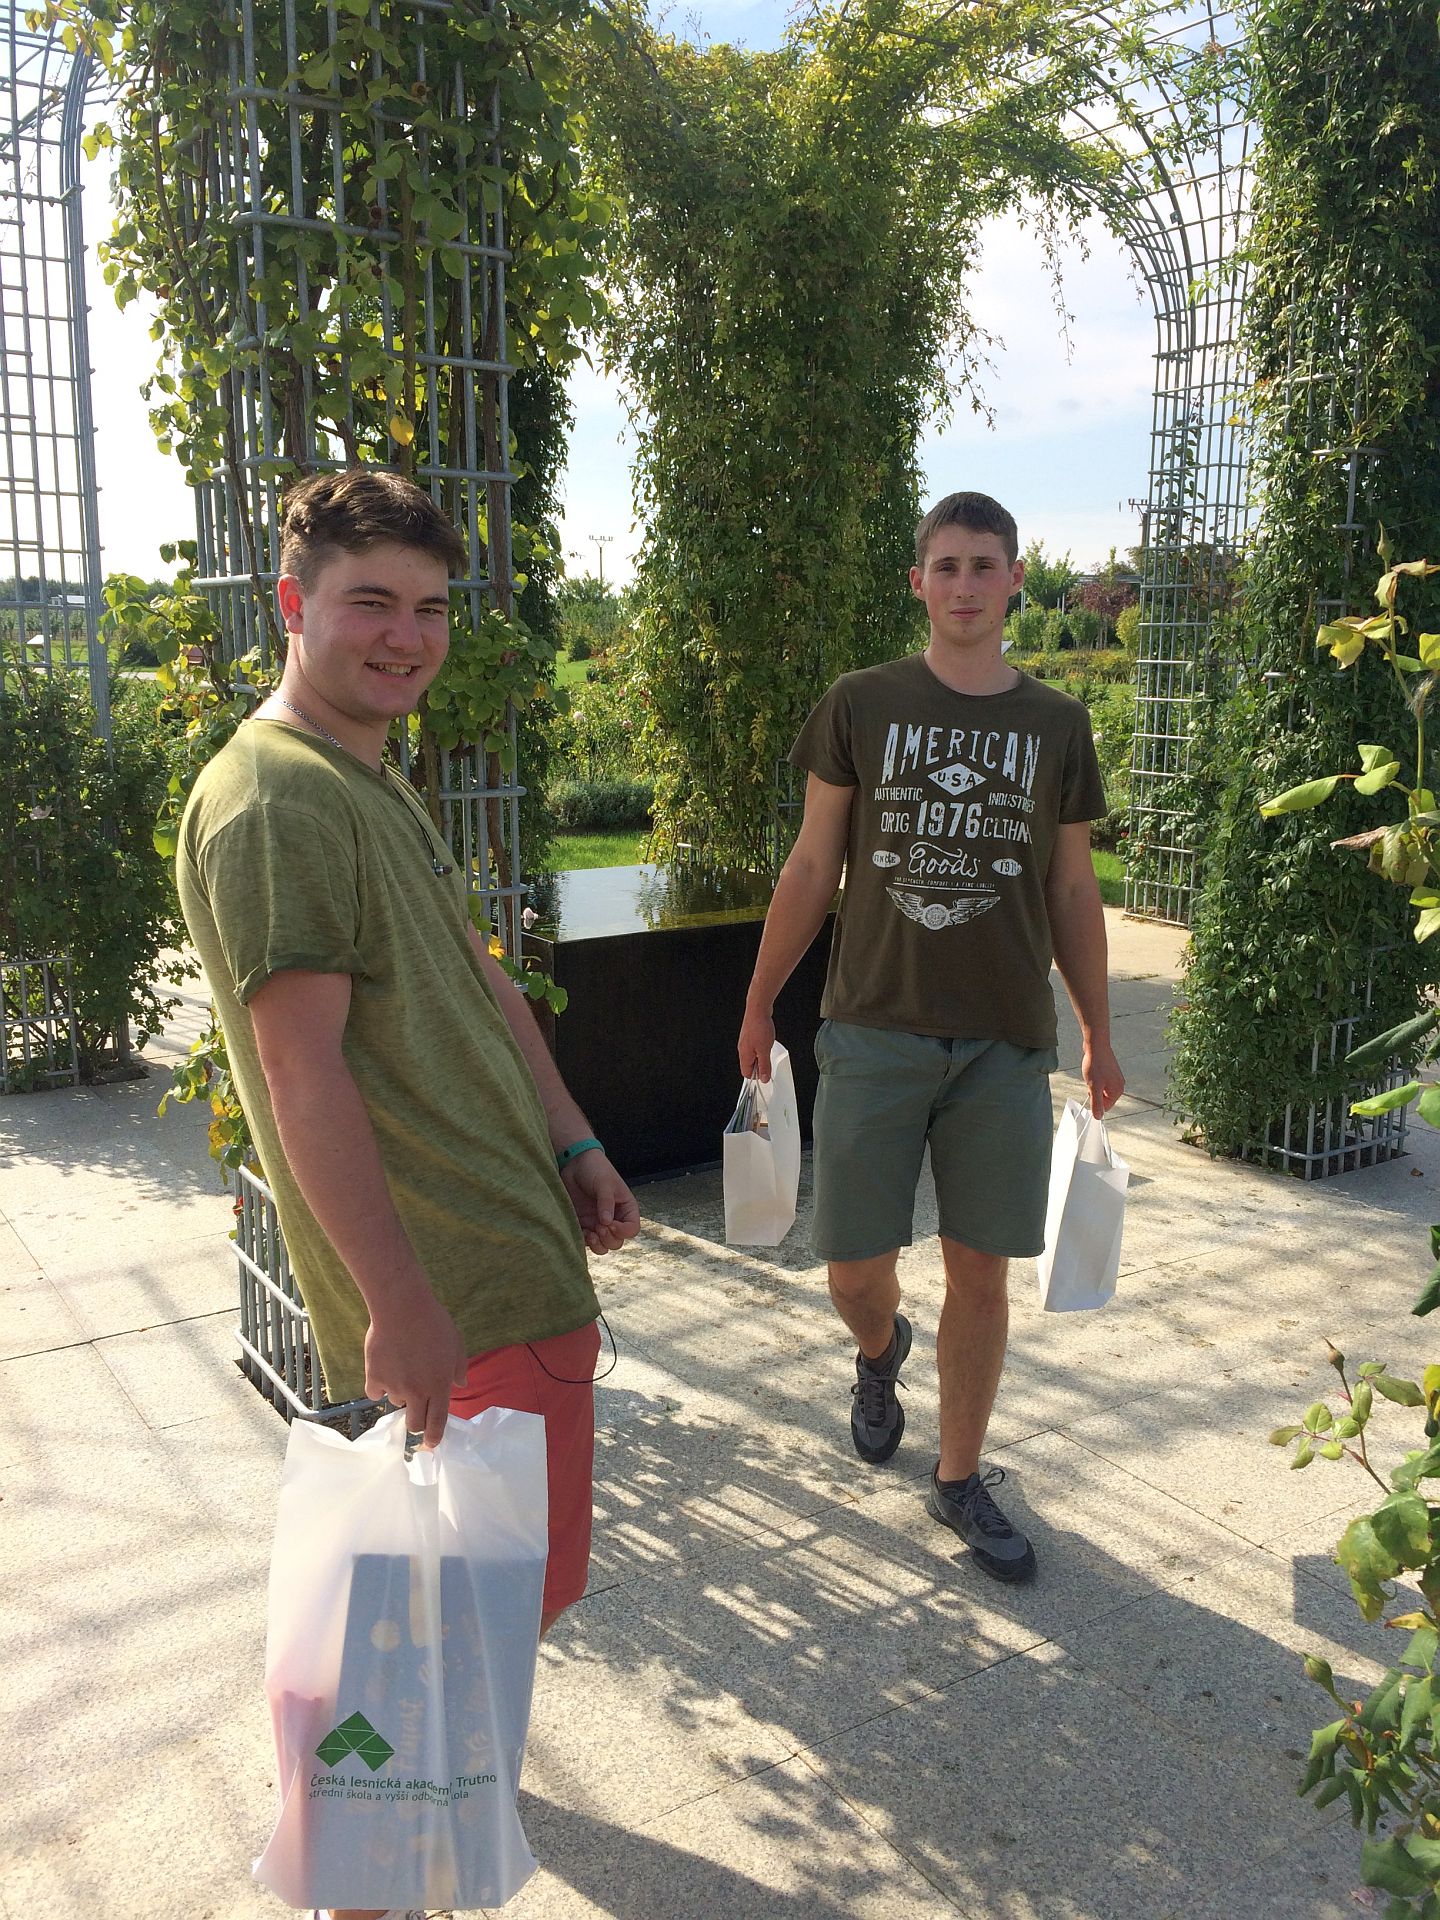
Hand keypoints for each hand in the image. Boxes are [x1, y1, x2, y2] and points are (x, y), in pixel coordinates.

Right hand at [363, 1276, 467, 1449]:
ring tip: (403, 1368)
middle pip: (414, 1423)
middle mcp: (417, 1392)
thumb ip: (459, 1368)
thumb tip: (461, 1384)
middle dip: (416, 1421)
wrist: (401, 1307)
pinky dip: (379, 1384)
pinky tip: (384, 1367)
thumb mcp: (456, 1343)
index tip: (431, 1444)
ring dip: (400, 1393)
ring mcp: (394, 1387)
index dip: (434, 1437)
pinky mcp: (374, 1378)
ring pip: (396, 1403)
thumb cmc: (433, 1323)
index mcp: (439, 1386)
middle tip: (416, 1408)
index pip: (437, 1422)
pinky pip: (375, 1392)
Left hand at [561, 1149, 640, 1255]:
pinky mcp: (583, 1224)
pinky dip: (585, 1241)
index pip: (632, 1229)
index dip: (623, 1231)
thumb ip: (606, 1202)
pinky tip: (582, 1232)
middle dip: (609, 1238)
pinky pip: (587, 1241)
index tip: (610, 1223)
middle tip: (599, 1227)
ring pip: (604, 1246)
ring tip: (590, 1234)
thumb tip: (606, 1223)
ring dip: (599, 1245)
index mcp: (626, 1208)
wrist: (573, 1163)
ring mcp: (598, 1223)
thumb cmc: (594, 1168)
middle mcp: (614, 1218)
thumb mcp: (604, 1183)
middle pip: (618, 1241)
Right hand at [737, 1006, 774, 1082]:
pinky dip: (761, 1048)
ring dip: (761, 1056)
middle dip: (760, 1066)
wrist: (758, 1009)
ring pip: (753, 1056)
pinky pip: (754, 1047)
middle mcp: (742, 1050)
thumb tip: (763, 1078)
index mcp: (744, 1055)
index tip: (766, 1075)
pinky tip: (767, 1043)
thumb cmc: (759, 1027)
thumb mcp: (765, 1050)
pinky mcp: (750, 1036)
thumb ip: (764, 1066)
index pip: (746, 1074)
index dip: (756, 1077)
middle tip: (769, 1060)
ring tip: (768, 1049)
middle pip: (749, 1065)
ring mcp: (745, 1042)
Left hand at [1082, 1037, 1124, 1117]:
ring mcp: (1115, 1078)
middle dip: (1094, 1093)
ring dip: (1094, 1085)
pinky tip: (1093, 1071)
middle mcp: (1119, 1085)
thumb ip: (1096, 1104)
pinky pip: (1101, 1082)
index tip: (1090, 1092)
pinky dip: (1095, 1079)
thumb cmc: (1095, 1065)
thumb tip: (1098, 1117)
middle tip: (1091, 1082)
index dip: (1095, 1102)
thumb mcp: (1093, 1087)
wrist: (1096, 1045)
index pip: (1105, 1107)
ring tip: (1092, 1075)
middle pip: (1104, 1098)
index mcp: (1117, 1091)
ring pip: (1101, 1089)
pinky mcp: (1110, 1072)